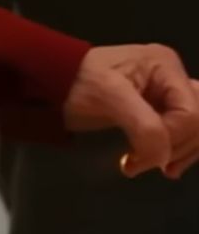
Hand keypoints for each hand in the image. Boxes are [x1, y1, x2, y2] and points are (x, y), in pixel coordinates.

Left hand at [61, 44, 198, 178]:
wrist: (49, 82)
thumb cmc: (74, 82)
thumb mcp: (108, 96)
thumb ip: (144, 126)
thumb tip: (165, 158)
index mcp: (165, 66)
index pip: (191, 113)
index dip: (172, 139)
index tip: (140, 157)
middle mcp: (172, 77)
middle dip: (179, 148)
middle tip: (148, 165)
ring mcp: (167, 93)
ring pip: (196, 129)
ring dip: (181, 153)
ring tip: (155, 168)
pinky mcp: (159, 109)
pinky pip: (182, 133)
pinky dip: (176, 150)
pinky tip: (163, 165)